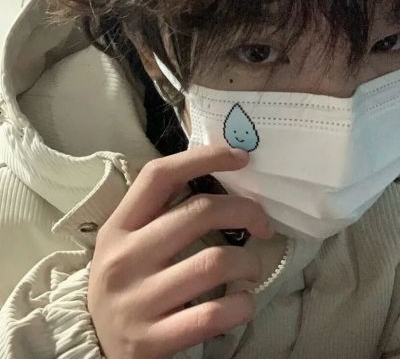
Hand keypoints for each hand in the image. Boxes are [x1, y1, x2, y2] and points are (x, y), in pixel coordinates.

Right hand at [88, 145, 273, 358]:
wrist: (95, 344)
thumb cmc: (123, 280)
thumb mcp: (127, 239)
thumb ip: (158, 209)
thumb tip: (209, 172)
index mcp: (119, 227)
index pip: (159, 176)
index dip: (203, 158)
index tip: (241, 157)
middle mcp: (125, 258)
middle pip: (199, 213)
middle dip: (245, 211)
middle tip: (262, 223)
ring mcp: (138, 301)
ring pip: (215, 263)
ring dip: (248, 263)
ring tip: (251, 268)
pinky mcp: (153, 340)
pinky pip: (214, 314)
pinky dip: (242, 304)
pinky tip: (244, 301)